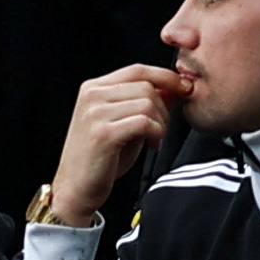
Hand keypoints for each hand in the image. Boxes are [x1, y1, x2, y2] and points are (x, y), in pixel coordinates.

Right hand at [47, 61, 180, 225]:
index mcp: (94, 88)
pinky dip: (156, 133)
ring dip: (161, 123)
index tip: (184, 88)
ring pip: (147, 103)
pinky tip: (152, 145)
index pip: (138, 70)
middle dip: (165, 108)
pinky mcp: (103, 134)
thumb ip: (143, 104)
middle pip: (146, 86)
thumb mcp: (124, 123)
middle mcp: (92, 95)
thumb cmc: (101, 159)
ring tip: (155, 139)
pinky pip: (144, 122)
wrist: (76, 190)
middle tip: (162, 130)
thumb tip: (174, 88)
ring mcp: (95, 113)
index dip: (166, 76)